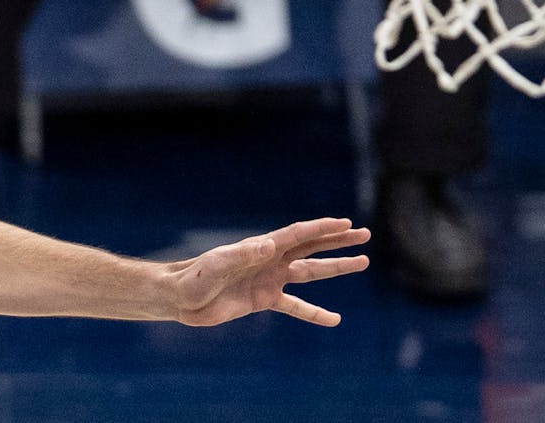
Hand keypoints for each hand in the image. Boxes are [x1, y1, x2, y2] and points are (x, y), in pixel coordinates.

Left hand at [171, 218, 369, 326]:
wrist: (180, 298)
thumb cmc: (194, 277)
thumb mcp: (217, 265)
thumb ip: (242, 255)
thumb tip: (268, 245)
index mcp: (261, 248)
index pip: (299, 235)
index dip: (323, 229)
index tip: (347, 225)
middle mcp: (270, 260)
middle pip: (312, 247)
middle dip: (338, 241)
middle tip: (365, 234)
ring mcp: (269, 279)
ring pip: (310, 272)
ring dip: (335, 268)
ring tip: (362, 262)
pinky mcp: (263, 300)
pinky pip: (296, 306)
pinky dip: (315, 313)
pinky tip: (334, 319)